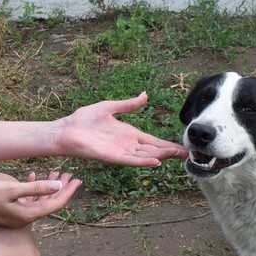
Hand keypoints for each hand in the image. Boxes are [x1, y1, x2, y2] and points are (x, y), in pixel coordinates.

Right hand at [0, 171, 81, 228]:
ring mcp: (18, 216)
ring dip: (48, 186)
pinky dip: (33, 189)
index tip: (77, 179)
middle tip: (71, 173)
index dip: (68, 191)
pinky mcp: (11, 211)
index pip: (55, 203)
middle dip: (62, 188)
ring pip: (40, 200)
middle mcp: (26, 218)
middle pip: (50, 202)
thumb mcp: (12, 189)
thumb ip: (36, 188)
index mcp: (28, 214)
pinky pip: (28, 200)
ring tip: (56, 171)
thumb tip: (58, 185)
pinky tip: (32, 176)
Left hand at [54, 92, 187, 166]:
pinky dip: (143, 160)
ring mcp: (120, 152)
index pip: (152, 140)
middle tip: (189, 154)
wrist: (66, 129)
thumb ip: (129, 104)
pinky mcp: (112, 157)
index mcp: (128, 134)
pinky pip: (131, 160)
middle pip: (153, 149)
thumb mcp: (110, 107)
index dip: (167, 144)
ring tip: (178, 156)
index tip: (183, 146)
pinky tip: (156, 161)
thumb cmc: (83, 119)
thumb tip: (145, 95)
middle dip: (170, 152)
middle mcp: (127, 145)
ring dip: (161, 156)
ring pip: (146, 155)